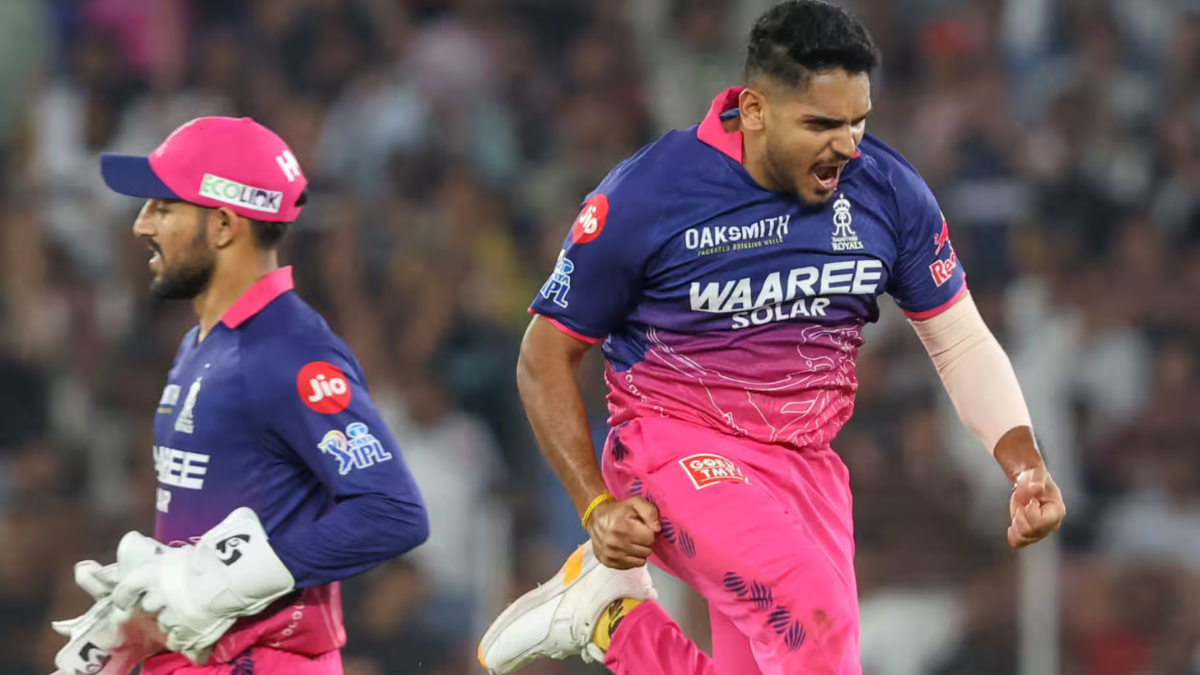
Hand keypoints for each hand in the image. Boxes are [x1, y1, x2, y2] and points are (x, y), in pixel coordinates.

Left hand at [111, 508, 294, 664]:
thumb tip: (230, 519)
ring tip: (187, 614)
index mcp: (155, 571)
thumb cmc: (222, 551)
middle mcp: (159, 594)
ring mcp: (172, 615)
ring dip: (172, 619)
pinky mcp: (187, 631)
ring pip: (164, 623)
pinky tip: (193, 631)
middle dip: (158, 604)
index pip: (127, 587)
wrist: (237, 576)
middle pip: (148, 606)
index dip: (125, 595)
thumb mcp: (208, 538)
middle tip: (172, 599)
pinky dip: (184, 636)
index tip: (127, 599)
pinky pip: (179, 639)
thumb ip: (202, 540)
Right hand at [586, 496, 659, 569]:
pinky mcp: (608, 562)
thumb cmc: (618, 510)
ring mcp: (610, 555)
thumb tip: (657, 529)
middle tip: (638, 534)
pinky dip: (632, 558)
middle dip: (645, 542)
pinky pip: (631, 566)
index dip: (649, 532)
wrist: (595, 518)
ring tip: (632, 541)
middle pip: (647, 551)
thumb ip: (650, 512)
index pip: (650, 538)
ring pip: (641, 561)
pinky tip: (626, 549)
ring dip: (640, 552)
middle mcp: (615, 543)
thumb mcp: (635, 503)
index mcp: (622, 527)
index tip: (642, 527)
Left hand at [1007, 467, 1065, 547]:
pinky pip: (1018, 543)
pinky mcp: (1030, 534)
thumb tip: (1035, 487)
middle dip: (1021, 518)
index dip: (1031, 512)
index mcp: (1057, 511)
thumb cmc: (1034, 478)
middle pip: (1032, 532)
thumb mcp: (1036, 475)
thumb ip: (1037, 480)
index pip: (1042, 523)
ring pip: (1024, 538)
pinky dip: (1013, 535)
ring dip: (1016, 524)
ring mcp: (1041, 532)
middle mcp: (1051, 525)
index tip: (1031, 501)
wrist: (1028, 483)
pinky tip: (1012, 526)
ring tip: (1020, 512)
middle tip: (1023, 506)